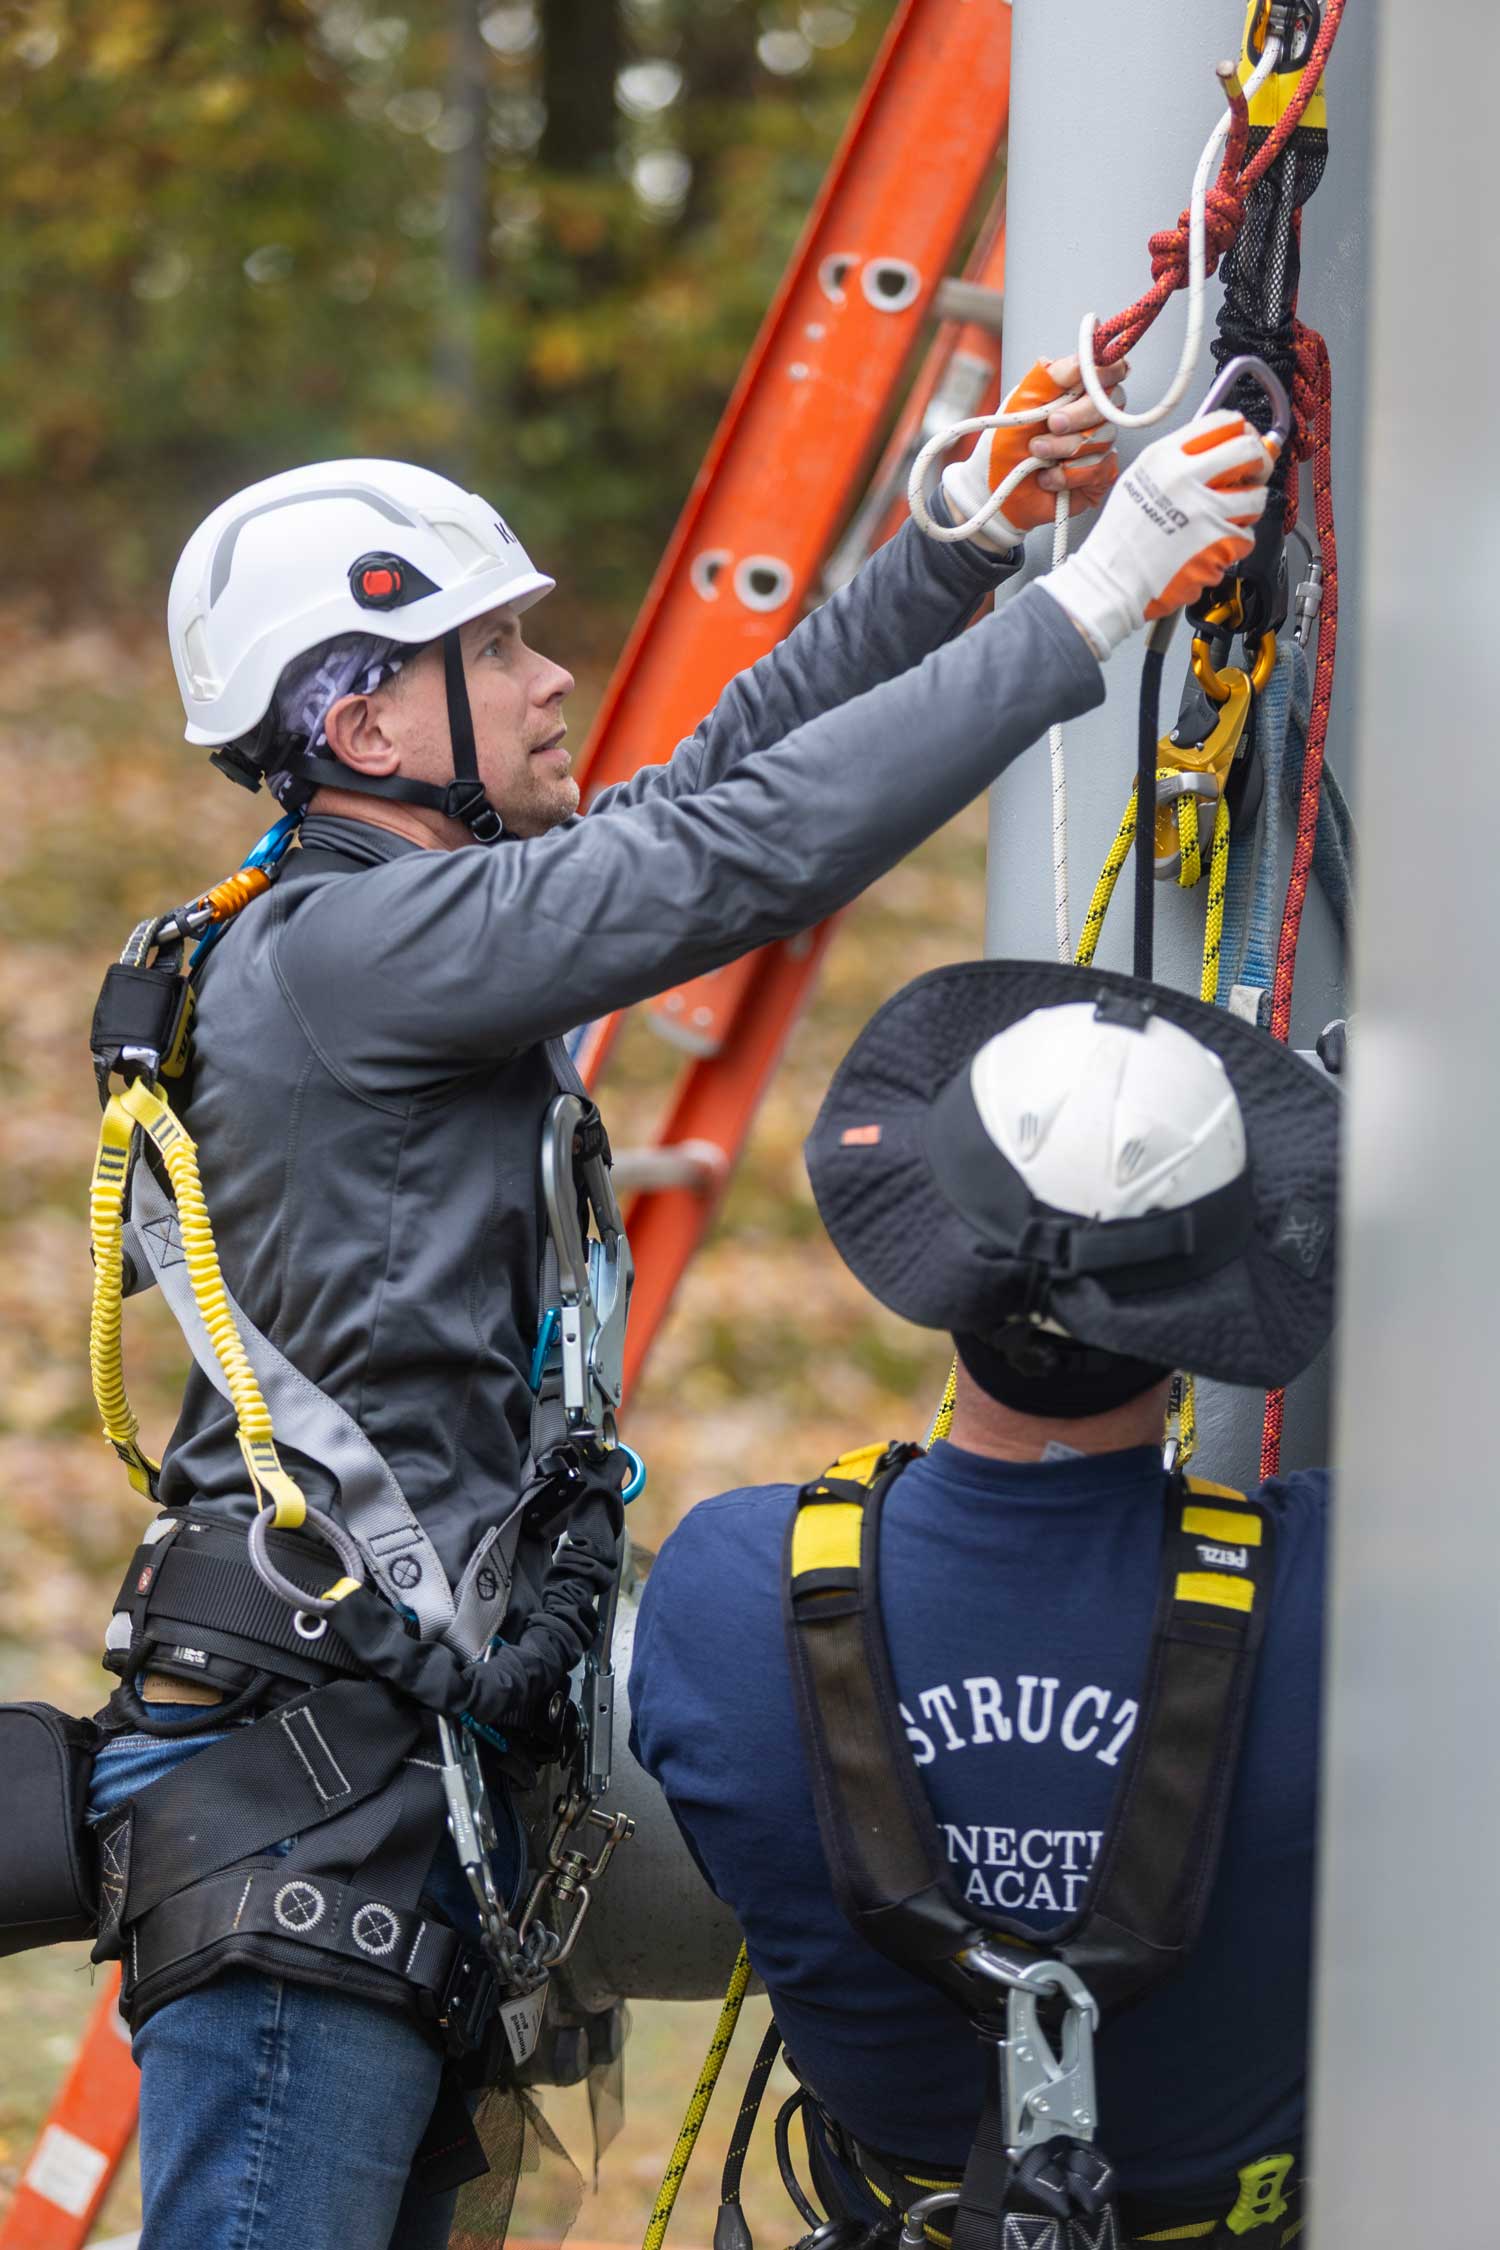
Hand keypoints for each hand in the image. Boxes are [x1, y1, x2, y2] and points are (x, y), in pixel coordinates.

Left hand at [941, 352, 1128, 550]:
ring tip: (1037, 455)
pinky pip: (1099, 469)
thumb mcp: (1021, 403)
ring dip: (1063, 449)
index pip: (1110, 371)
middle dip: (1077, 416)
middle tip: (1050, 424)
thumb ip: (1051, 377)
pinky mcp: (1099, 476)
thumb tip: (1082, 359)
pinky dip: (1067, 475)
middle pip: (1110, 405)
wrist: (994, 490)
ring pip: (1102, 439)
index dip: (1107, 372)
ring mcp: (1099, 446)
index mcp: (1077, 390)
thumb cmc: (1005, 445)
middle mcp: (1093, 416)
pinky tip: (1048, 477)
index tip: (1093, 378)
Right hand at [1039, 408, 1274, 658]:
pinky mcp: (1217, 544)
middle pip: (1249, 450)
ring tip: (1227, 517)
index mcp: (1165, 458)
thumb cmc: (1121, 537)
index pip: (1222, 422)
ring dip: (1248, 508)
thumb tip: (1220, 449)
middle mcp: (1186, 479)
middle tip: (1254, 473)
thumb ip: (1177, 459)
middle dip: (1260, 461)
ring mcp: (1204, 512)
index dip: (1242, 431)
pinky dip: (1233, 544)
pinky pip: (1245, 536)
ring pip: (1256, 497)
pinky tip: (1211, 545)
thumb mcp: (1139, 478)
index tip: (1244, 441)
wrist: (1111, 580)